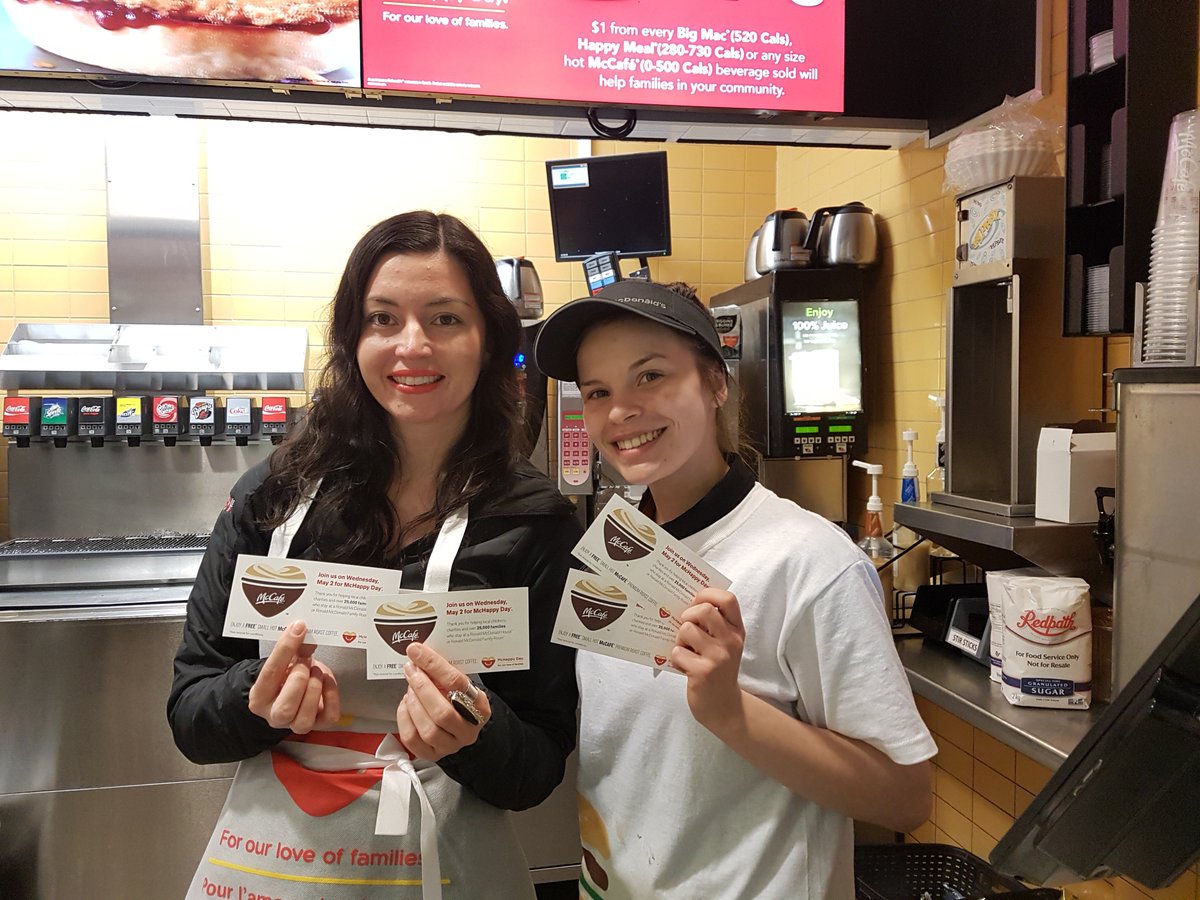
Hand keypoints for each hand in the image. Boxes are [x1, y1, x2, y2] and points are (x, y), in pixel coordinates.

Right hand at [248, 620, 340, 733]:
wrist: (296, 688)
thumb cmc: (287, 675)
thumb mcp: (286, 661)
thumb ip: (293, 649)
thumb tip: (302, 631)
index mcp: (259, 697)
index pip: (270, 674)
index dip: (285, 649)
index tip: (298, 629)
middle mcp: (274, 715)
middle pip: (285, 707)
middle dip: (299, 679)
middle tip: (305, 660)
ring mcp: (296, 723)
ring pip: (305, 718)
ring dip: (315, 688)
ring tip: (316, 671)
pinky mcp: (318, 724)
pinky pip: (329, 717)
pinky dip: (332, 696)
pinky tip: (327, 680)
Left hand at [396, 642, 491, 761]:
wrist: (462, 726)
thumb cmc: (459, 700)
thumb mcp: (459, 684)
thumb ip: (443, 673)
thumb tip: (419, 655)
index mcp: (479, 707)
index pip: (457, 684)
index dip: (434, 665)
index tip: (417, 652)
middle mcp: (468, 730)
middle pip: (442, 712)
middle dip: (421, 688)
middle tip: (411, 670)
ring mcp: (451, 745)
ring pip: (428, 729)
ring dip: (413, 704)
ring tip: (410, 688)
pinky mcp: (433, 755)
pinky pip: (413, 739)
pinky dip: (404, 719)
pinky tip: (406, 705)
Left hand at [671, 588, 746, 734]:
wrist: (723, 706)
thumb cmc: (717, 668)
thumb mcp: (723, 643)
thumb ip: (713, 624)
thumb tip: (683, 601)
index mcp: (736, 630)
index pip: (728, 599)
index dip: (708, 594)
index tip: (696, 602)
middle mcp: (731, 641)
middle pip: (704, 610)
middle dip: (688, 615)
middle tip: (686, 628)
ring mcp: (718, 657)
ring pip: (687, 629)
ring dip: (680, 640)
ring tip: (686, 651)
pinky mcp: (703, 672)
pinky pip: (677, 652)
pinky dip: (676, 658)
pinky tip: (685, 667)